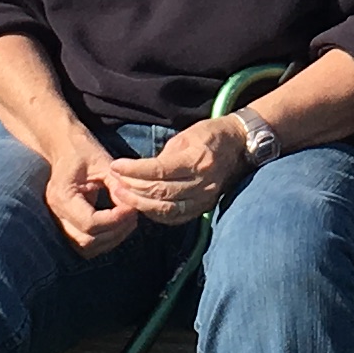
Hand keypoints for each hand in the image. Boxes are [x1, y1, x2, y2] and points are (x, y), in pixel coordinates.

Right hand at [36, 126, 139, 255]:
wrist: (63, 146)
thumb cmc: (83, 150)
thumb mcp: (103, 162)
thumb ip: (118, 185)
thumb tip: (132, 207)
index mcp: (62, 196)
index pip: (90, 223)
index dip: (115, 220)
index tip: (132, 208)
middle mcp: (57, 213)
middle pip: (87, 241)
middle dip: (115, 232)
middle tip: (133, 216)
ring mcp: (59, 221)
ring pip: (85, 247)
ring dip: (110, 239)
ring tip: (128, 221)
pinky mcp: (66, 224)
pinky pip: (84, 243)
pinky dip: (103, 239)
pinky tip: (117, 224)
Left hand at [104, 116, 245, 225]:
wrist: (238, 145)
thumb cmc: (208, 135)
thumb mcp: (184, 136)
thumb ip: (163, 157)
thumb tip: (139, 172)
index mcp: (198, 159)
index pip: (160, 171)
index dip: (134, 171)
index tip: (116, 167)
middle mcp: (204, 182)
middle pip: (162, 192)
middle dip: (133, 189)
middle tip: (114, 184)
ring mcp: (206, 197)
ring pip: (167, 209)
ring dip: (141, 204)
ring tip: (122, 196)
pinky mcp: (205, 207)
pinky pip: (177, 217)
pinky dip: (156, 214)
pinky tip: (142, 206)